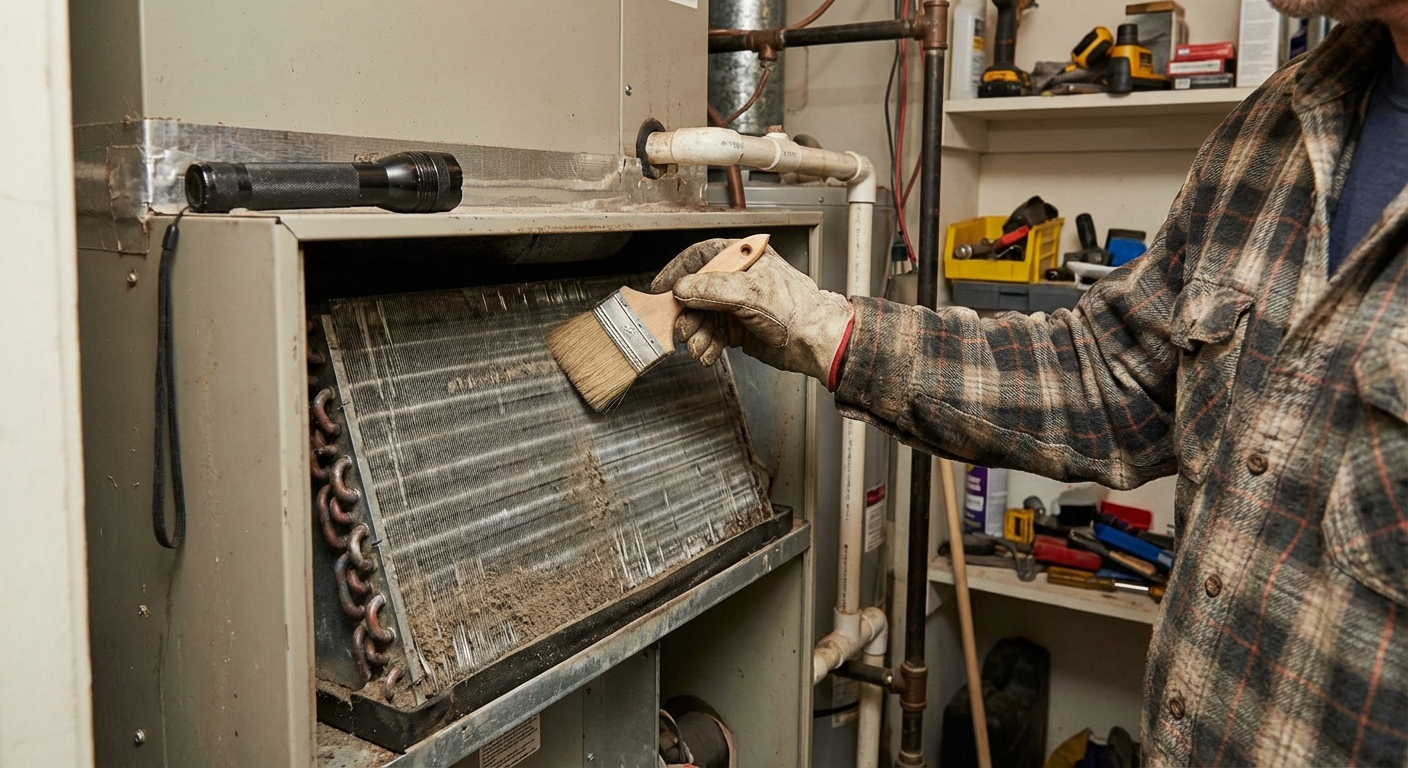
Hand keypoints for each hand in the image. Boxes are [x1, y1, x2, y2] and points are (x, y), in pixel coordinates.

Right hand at [650, 238, 854, 384]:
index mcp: (742, 259)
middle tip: (683, 330)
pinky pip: (713, 335)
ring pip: (703, 317)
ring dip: (697, 335)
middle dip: (687, 315)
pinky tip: (708, 354)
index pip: (700, 257)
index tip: (661, 289)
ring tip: (698, 348)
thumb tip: (682, 288)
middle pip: (696, 293)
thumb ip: (711, 288)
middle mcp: (737, 279)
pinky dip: (708, 346)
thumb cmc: (796, 309)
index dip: (677, 272)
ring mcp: (737, 304)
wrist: (813, 341)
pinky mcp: (739, 328)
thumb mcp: (749, 292)